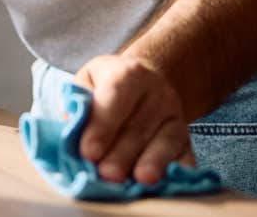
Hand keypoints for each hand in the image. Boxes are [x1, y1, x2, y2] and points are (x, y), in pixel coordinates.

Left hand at [74, 54, 194, 184]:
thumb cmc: (108, 84)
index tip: (88, 151)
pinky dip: (179, 168)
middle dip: (121, 153)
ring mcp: (176, 115)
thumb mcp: (89, 80)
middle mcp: (158, 92)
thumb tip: (69, 124)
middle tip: (106, 174)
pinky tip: (168, 183)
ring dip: (151, 162)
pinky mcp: (187, 138)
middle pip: (138, 126)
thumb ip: (78, 101)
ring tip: (138, 181)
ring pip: (164, 141)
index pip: (115, 97)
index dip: (102, 125)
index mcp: (130, 73)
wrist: (148, 81)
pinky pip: (186, 154)